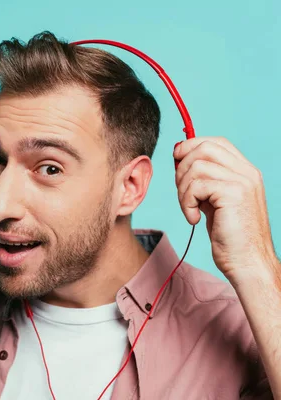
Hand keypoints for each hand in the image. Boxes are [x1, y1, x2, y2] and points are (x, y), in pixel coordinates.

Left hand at [173, 137, 276, 278]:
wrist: (248, 262)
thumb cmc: (229, 236)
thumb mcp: (215, 201)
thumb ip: (204, 180)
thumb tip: (179, 158)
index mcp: (245, 171)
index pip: (215, 142)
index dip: (190, 147)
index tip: (177, 162)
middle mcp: (247, 172)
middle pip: (203, 148)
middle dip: (182, 167)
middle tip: (183, 193)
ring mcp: (242, 182)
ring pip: (195, 166)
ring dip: (183, 190)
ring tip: (190, 209)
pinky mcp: (233, 194)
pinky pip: (196, 186)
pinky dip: (186, 203)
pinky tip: (195, 218)